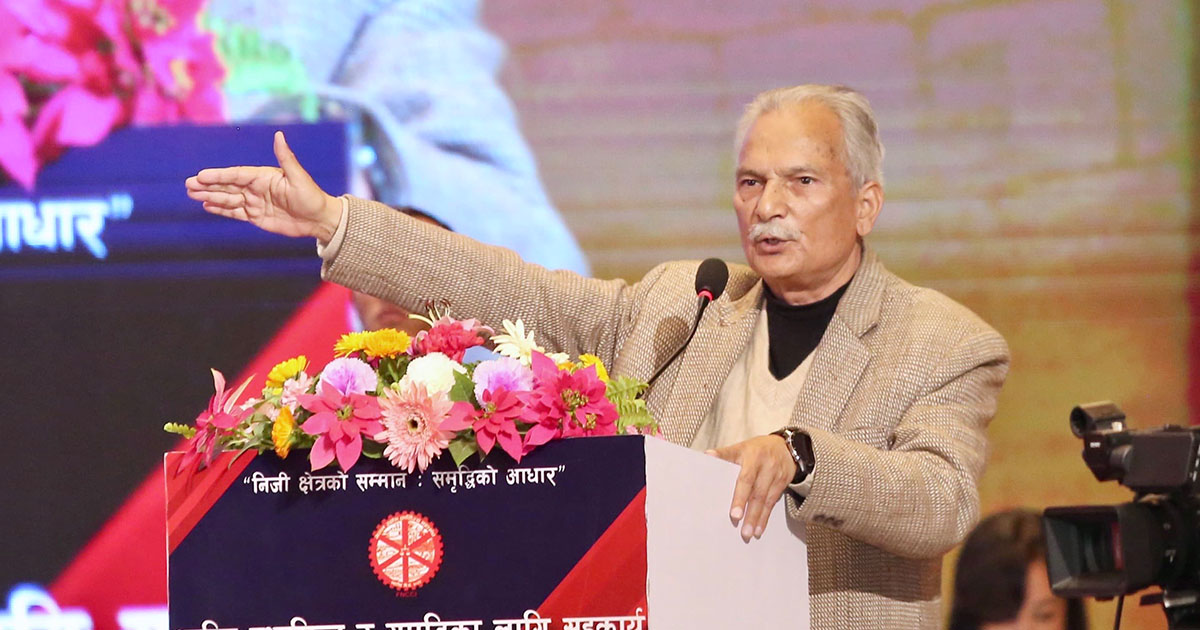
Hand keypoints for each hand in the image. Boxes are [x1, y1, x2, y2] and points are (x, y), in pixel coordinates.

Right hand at [185, 131, 341, 241]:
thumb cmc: (311, 196)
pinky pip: (235, 212)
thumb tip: (279, 135)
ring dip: (210, 196)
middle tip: (188, 185)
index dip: (219, 175)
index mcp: (263, 176)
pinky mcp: (256, 216)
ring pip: (228, 199)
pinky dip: (221, 209)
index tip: (201, 175)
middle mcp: (256, 187)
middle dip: (208, 185)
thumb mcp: (298, 177)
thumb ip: (285, 157)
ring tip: (192, 194)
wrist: (319, 220)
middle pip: (228, 186)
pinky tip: (207, 206)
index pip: (236, 175)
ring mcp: (255, 202)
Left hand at [709, 434, 796, 541]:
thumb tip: (707, 456)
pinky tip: (759, 529)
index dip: (740, 496)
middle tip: (740, 528)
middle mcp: (765, 466)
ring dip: (757, 518)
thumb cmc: (757, 449)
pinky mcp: (783, 484)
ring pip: (766, 500)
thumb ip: (725, 454)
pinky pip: (773, 503)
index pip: (745, 478)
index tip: (734, 513)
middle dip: (749, 512)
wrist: (786, 447)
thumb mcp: (741, 447)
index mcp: (752, 456)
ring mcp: (776, 475)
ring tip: (748, 533)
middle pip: (756, 492)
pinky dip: (765, 517)